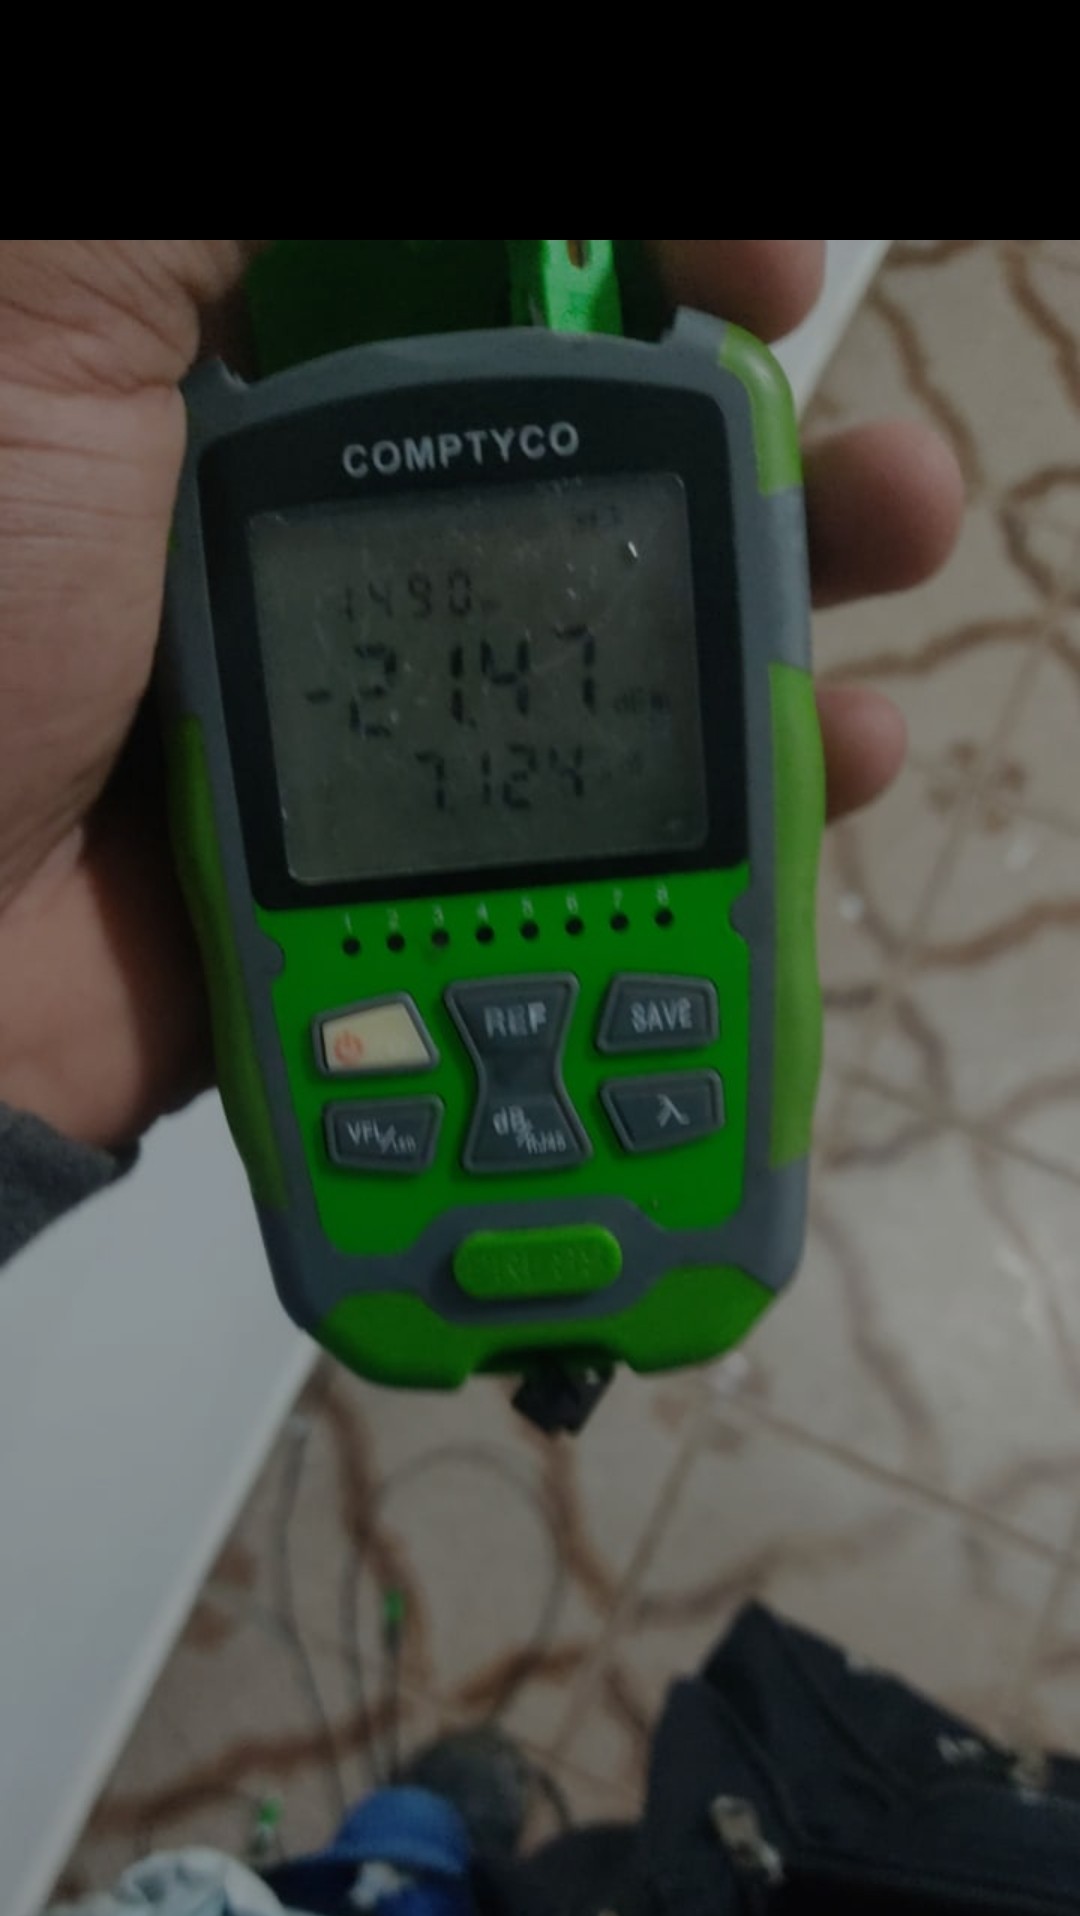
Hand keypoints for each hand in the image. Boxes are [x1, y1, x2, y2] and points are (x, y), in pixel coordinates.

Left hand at [0, 239, 962, 1150]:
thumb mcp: (43, 294)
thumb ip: (227, 202)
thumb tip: (505, 211)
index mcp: (222, 366)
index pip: (482, 274)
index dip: (635, 258)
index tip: (758, 276)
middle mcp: (304, 524)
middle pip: (587, 458)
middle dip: (755, 443)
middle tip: (869, 465)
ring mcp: (363, 711)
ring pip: (620, 640)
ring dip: (785, 605)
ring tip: (886, 577)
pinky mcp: (402, 875)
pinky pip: (597, 827)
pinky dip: (732, 807)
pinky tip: (828, 769)